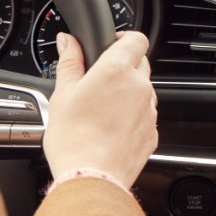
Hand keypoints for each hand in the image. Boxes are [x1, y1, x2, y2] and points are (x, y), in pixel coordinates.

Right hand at [43, 30, 157, 186]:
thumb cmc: (74, 138)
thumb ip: (70, 62)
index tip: (110, 45)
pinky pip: (145, 115)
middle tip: (98, 81)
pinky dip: (132, 116)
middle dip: (123, 67)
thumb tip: (68, 41)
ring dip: (128, 93)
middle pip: (140, 64)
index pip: (136, 39)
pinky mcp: (152, 132)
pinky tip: (111, 128)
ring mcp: (149, 111)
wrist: (90, 178)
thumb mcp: (63, 94)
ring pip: (143, 91)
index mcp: (117, 70)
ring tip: (102, 110)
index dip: (124, 38)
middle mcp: (139, 87)